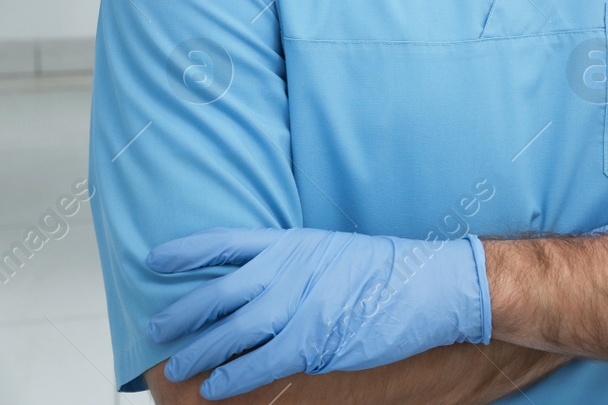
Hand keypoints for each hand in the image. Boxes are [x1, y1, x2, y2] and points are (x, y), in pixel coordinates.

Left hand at [147, 227, 490, 399]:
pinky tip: (214, 388)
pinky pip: (258, 364)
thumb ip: (294, 266)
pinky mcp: (312, 341)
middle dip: (180, 313)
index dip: (186, 251)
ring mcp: (299, 306)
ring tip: (178, 367)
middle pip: (217, 292)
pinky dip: (231, 378)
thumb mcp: (334, 251)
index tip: (154, 260)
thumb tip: (258, 291)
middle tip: (154, 328)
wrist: (430, 285)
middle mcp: (289, 270)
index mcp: (294, 242)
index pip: (226, 241)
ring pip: (230, 333)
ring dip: (198, 353)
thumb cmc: (387, 270)